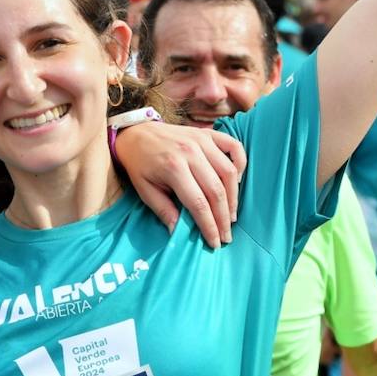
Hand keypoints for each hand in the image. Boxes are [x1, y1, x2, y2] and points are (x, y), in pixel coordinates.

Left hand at [113, 122, 246, 247]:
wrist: (136, 133)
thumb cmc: (140, 164)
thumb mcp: (144, 190)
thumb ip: (163, 210)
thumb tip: (178, 232)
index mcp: (173, 168)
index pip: (198, 203)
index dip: (209, 225)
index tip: (215, 242)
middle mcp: (191, 153)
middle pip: (216, 191)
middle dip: (223, 218)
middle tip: (226, 236)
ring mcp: (202, 141)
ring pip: (229, 172)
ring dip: (234, 197)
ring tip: (231, 216)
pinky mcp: (208, 134)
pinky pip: (234, 146)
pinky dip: (240, 164)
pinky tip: (236, 182)